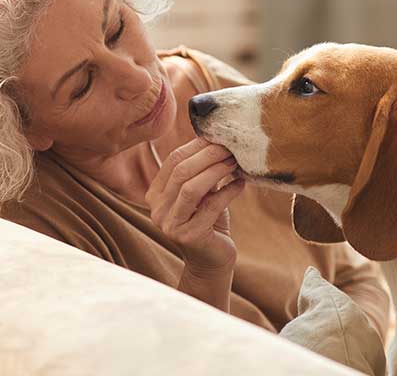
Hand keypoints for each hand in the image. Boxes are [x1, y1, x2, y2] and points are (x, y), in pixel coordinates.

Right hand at [145, 137, 245, 273]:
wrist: (211, 259)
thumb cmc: (209, 220)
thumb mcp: (202, 192)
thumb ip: (202, 170)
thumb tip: (218, 138)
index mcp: (156, 194)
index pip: (173, 160)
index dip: (197, 146)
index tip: (220, 137)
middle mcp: (157, 209)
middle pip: (181, 171)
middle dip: (209, 156)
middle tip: (230, 148)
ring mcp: (170, 224)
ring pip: (191, 188)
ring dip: (216, 171)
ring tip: (234, 163)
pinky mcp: (188, 236)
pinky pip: (211, 206)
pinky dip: (228, 191)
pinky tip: (241, 183)